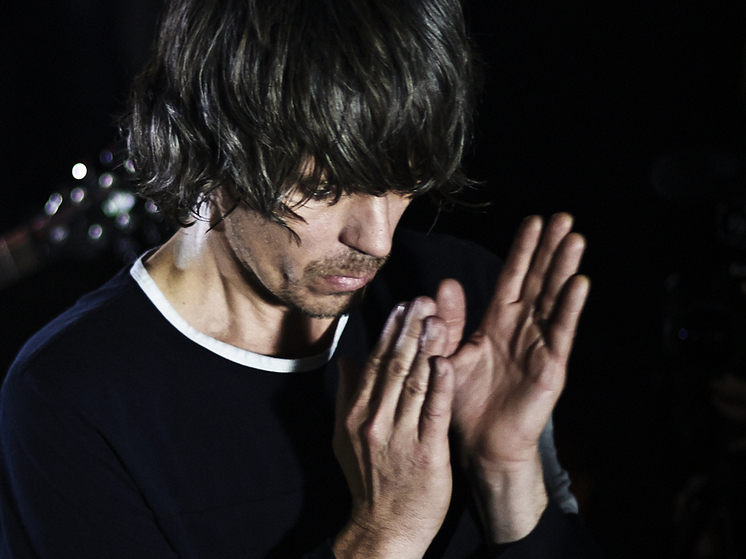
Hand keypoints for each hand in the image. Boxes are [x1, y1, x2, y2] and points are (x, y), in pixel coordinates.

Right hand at [332, 298, 454, 558]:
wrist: (385, 527)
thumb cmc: (369, 480)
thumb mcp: (345, 437)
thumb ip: (347, 395)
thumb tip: (347, 359)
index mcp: (356, 414)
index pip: (375, 364)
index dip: (390, 332)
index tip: (402, 305)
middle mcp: (374, 421)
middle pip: (394, 366)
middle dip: (408, 330)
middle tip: (421, 300)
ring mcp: (400, 437)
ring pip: (414, 383)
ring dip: (425, 348)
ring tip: (435, 318)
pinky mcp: (426, 454)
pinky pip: (433, 413)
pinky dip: (440, 386)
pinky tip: (446, 361)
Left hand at [437, 213, 588, 538]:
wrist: (480, 442)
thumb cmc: (466, 399)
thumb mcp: (451, 354)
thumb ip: (449, 321)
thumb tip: (442, 284)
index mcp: (498, 322)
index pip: (513, 278)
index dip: (523, 250)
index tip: (534, 221)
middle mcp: (522, 329)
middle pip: (539, 281)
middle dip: (550, 250)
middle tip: (563, 218)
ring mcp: (539, 346)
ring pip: (553, 300)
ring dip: (564, 270)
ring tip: (575, 239)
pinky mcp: (550, 367)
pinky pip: (561, 333)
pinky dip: (569, 308)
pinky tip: (579, 283)